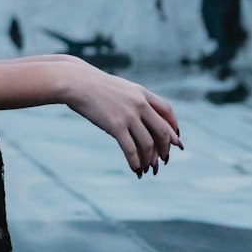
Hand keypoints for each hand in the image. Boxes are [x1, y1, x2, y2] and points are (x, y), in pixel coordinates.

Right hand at [62, 58, 182, 175]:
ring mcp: (128, 115)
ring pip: (148, 144)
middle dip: (165, 148)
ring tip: (148, 168)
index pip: (167, 111)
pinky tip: (135, 169)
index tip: (175, 140)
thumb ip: (134, 99)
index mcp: (142, 93)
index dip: (173, 127)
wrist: (76, 82)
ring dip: (149, 159)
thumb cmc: (95, 86)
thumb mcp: (121, 88)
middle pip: (162, 131)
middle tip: (164, 160)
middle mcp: (139, 104)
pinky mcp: (115, 126)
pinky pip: (130, 149)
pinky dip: (135, 162)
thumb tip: (142, 116)